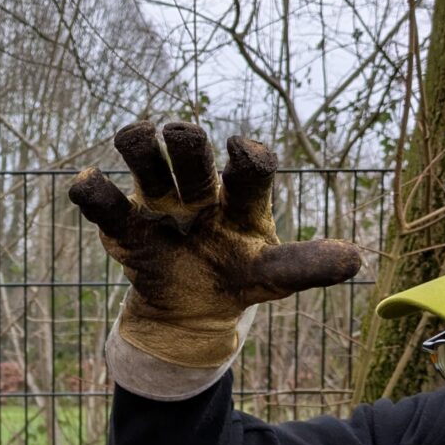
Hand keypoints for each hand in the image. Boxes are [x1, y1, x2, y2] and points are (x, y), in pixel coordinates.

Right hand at [69, 120, 362, 368]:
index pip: (249, 166)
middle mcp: (199, 188)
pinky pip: (105, 205)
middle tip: (182, 134)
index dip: (247, 155)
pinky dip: (94, 192)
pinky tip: (87, 183)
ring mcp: (159, 202)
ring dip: (140, 144)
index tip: (240, 150)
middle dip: (187, 141)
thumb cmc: (238, 277)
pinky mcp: (125, 226)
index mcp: (241, 195)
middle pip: (191, 152)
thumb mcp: (273, 275)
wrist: (192, 310)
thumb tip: (357, 260)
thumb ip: (307, 265)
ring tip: (135, 136)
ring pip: (146, 160)